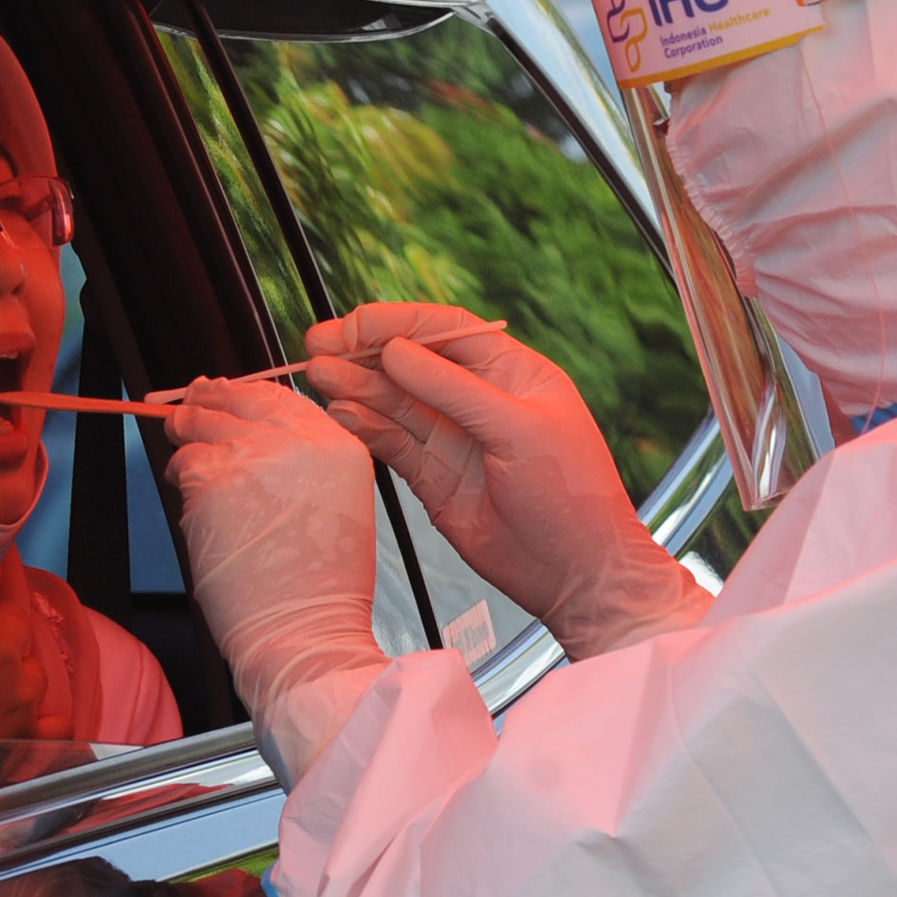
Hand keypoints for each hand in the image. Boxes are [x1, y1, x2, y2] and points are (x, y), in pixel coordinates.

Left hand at [160, 378, 385, 774]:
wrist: (301, 631)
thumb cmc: (319, 589)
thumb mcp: (338, 505)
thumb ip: (303, 462)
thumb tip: (254, 438)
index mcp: (337, 445)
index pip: (279, 395)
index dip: (243, 393)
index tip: (223, 393)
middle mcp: (297, 440)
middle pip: (235, 398)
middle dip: (205, 402)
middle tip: (188, 410)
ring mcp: (252, 454)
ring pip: (200, 425)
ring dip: (186, 436)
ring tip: (181, 448)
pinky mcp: (212, 479)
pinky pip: (182, 463)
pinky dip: (179, 478)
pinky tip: (191, 499)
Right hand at [301, 303, 707, 658]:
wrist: (578, 574)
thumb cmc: (570, 496)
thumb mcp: (518, 430)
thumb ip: (453, 390)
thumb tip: (395, 351)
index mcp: (512, 373)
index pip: (446, 330)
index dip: (396, 323)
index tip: (354, 325)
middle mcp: (479, 400)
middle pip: (412, 362)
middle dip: (365, 351)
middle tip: (319, 345)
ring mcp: (454, 439)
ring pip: (395, 402)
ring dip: (356, 387)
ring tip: (318, 375)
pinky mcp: (434, 478)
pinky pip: (392, 444)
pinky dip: (364, 428)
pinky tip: (339, 414)